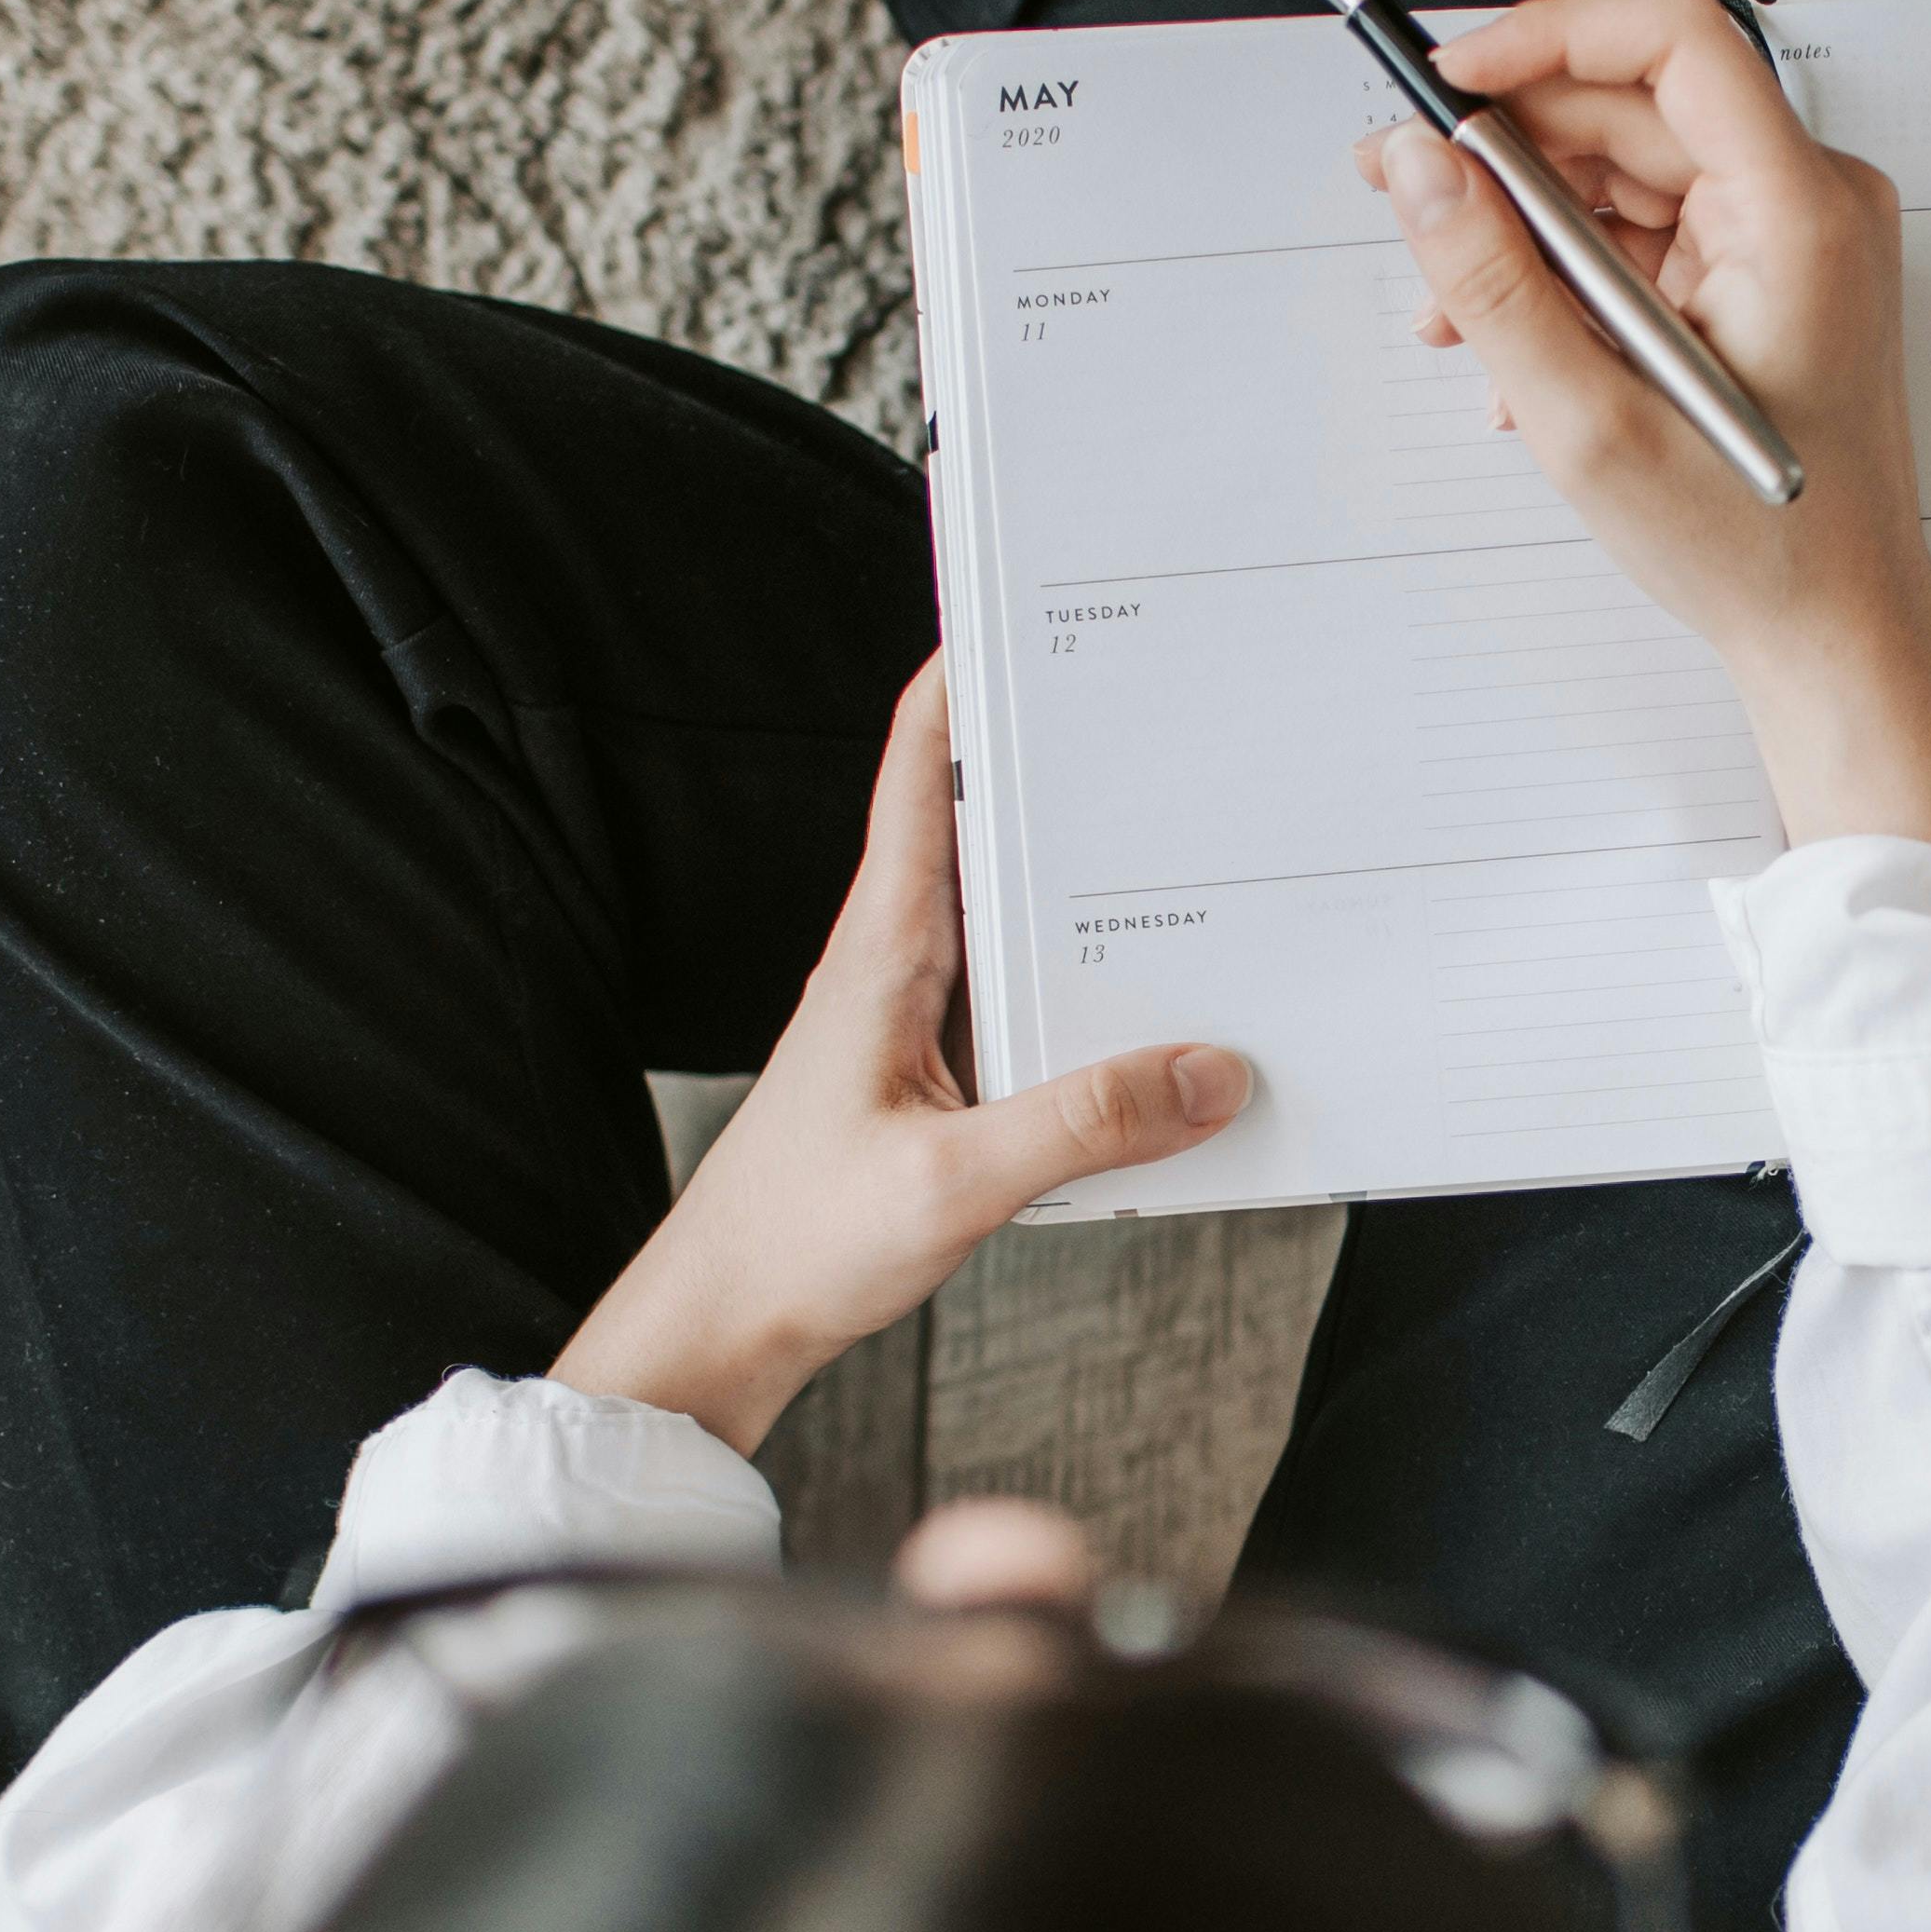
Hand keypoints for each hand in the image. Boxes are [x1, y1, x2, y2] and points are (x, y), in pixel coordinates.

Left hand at [553, 662, 1244, 1449]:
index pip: (921, 773)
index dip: (964, 679)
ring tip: (1187, 850)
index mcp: (881, 951)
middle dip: (1064, 768)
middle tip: (1156, 717)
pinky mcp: (930, 1075)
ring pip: (1012, 917)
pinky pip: (1023, 999)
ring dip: (1084, 885)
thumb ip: (1085, 1126)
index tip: (1025, 605)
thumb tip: (1211, 1071)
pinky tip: (1150, 1018)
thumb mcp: (953, 1185)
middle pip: (984, 828)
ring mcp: (910, 1019)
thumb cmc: (795, 1245)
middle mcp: (893, 965)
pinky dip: (1083, 984)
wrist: (719, 1326)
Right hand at [1369, 0, 1930, 876]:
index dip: (1550, 36)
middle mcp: (1811, 204)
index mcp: (1798, 214)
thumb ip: (1492, 280)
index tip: (1455, 80)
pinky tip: (1520, 348)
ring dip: (1529, 223)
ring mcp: (1793, 240)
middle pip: (1636, 105)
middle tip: (1406, 188)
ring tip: (1452, 308)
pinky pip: (1652, 231)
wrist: (1835, 634)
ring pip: (1632, 170)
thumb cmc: (1756, 548)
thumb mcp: (1589, 420)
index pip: (1674, 39)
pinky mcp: (1769, 278)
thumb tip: (1420, 166)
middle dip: (1510, 147)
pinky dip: (1574, 271)